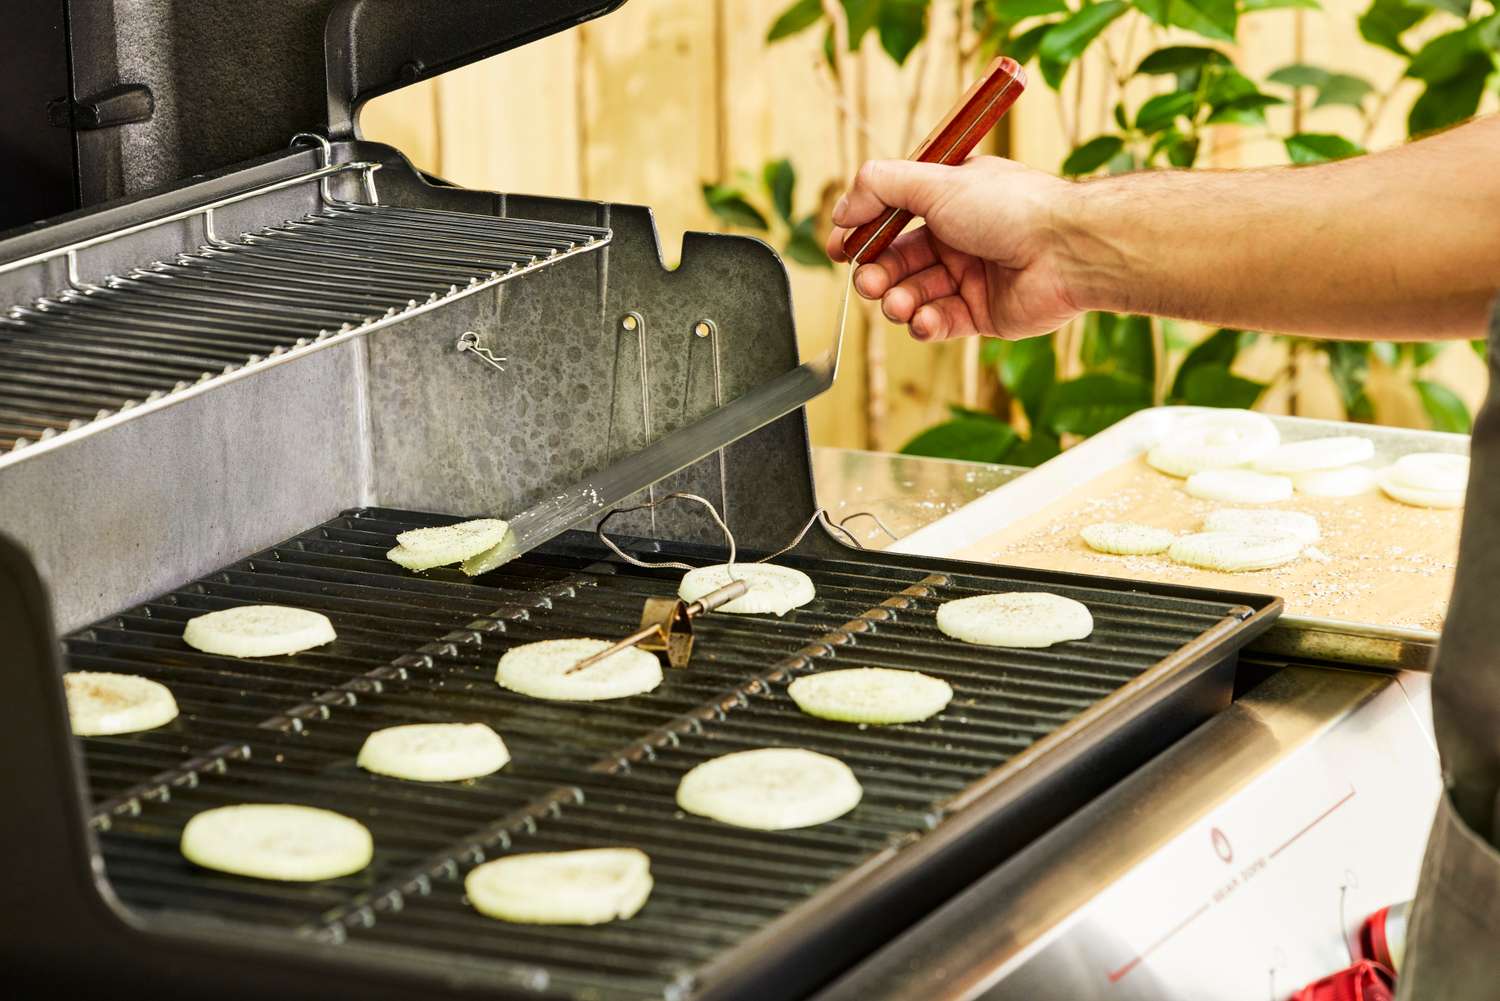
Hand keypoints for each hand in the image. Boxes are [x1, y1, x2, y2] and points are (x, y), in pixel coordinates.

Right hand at [826, 156, 1080, 341]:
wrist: (1067, 251)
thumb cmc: (1013, 208)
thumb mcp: (936, 181)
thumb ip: (881, 187)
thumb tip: (842, 209)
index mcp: (949, 200)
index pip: (892, 216)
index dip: (863, 232)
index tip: (840, 247)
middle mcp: (958, 237)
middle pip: (897, 260)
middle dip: (876, 273)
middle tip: (868, 280)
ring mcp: (969, 277)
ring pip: (913, 294)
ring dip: (897, 300)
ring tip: (898, 302)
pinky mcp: (981, 314)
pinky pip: (939, 322)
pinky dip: (925, 323)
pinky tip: (923, 319)